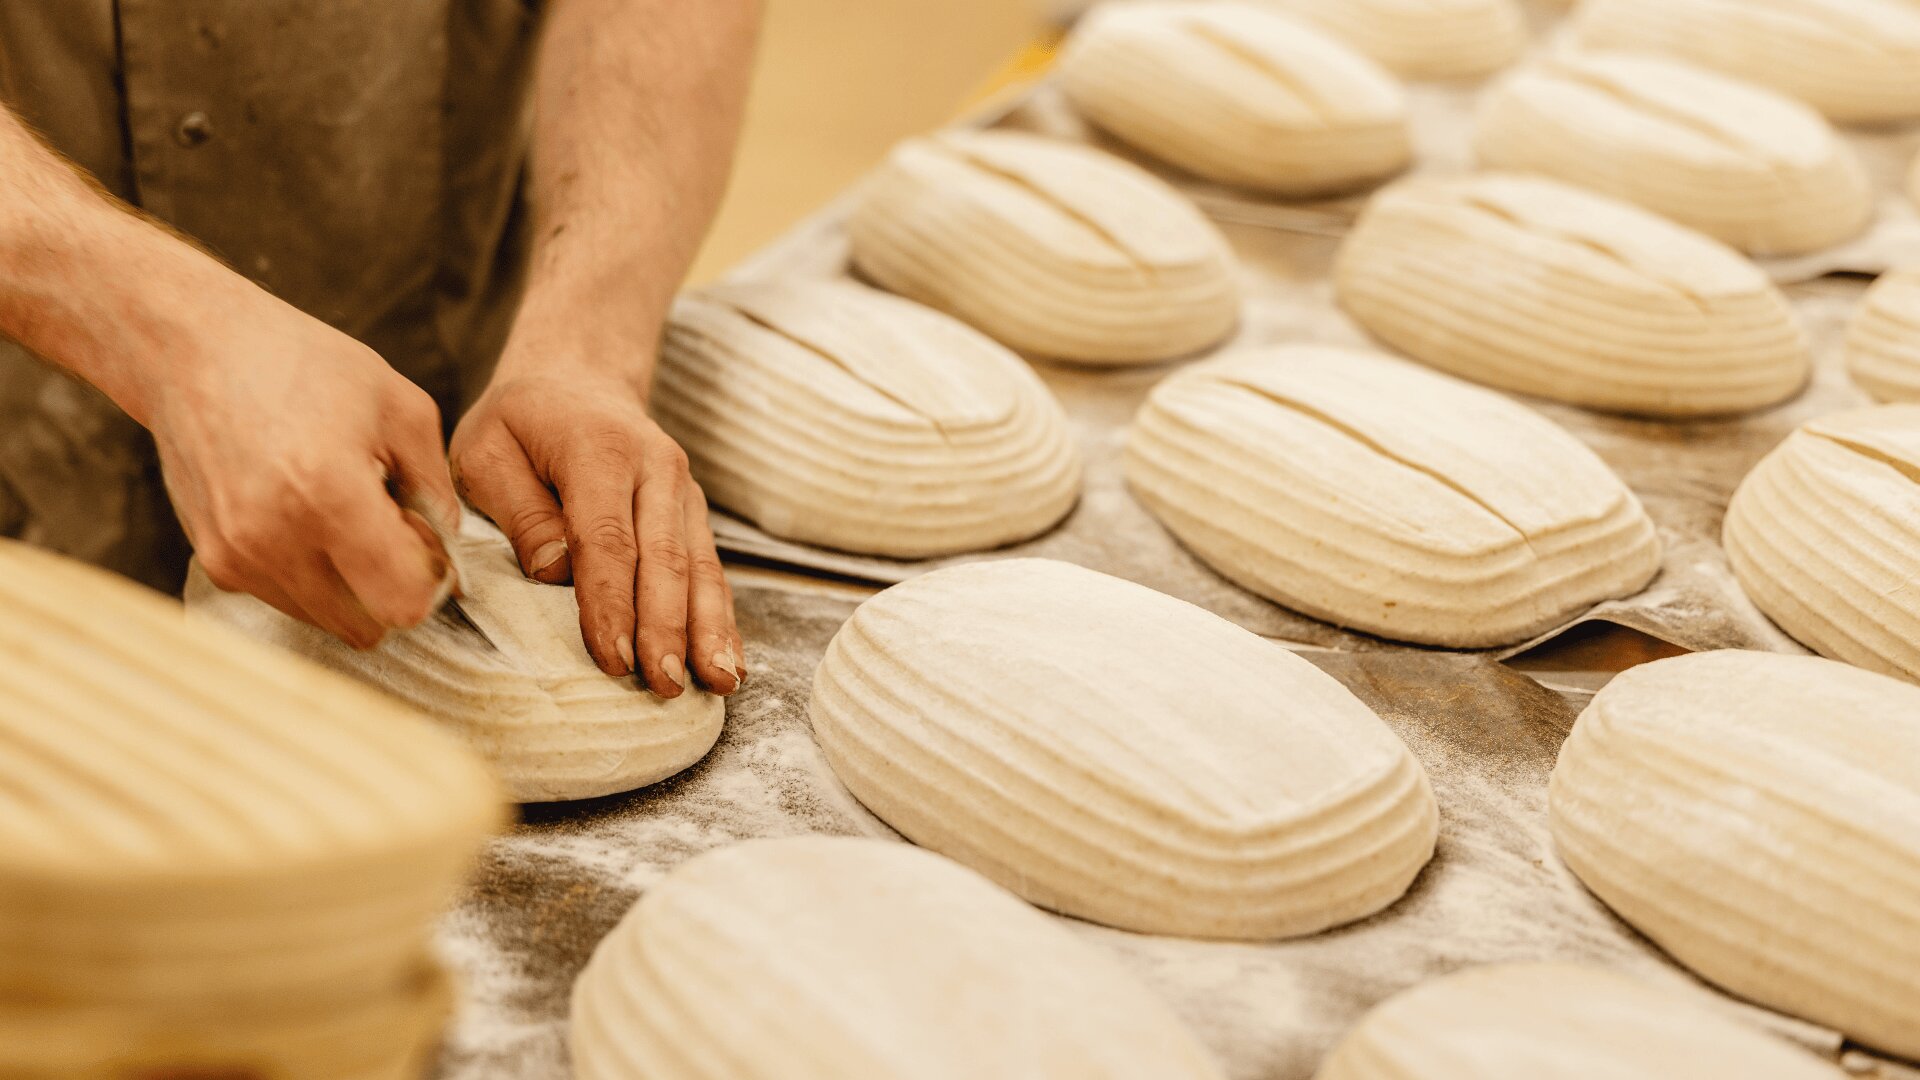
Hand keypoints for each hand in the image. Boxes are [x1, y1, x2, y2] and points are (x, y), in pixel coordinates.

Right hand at [149, 289, 457, 647]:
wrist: (193, 350)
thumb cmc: (303, 365)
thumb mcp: (399, 407)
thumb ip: (436, 487)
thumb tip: (446, 546)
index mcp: (330, 496)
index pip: (402, 604)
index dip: (429, 581)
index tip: (423, 540)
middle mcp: (275, 539)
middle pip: (366, 627)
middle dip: (390, 588)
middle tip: (387, 527)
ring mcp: (237, 556)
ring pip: (325, 619)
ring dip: (349, 584)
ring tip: (342, 515)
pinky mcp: (214, 561)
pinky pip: (286, 599)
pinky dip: (310, 574)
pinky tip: (305, 515)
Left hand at [449, 364, 743, 696]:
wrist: (577, 379)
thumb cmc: (520, 424)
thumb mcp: (486, 450)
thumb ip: (519, 511)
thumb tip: (554, 573)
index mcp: (599, 449)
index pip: (607, 538)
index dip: (611, 603)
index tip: (614, 659)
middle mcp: (655, 467)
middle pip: (665, 558)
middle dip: (667, 627)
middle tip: (665, 685)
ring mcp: (682, 491)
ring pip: (701, 567)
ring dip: (709, 629)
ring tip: (717, 684)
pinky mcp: (692, 513)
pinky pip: (711, 571)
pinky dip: (720, 619)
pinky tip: (728, 663)